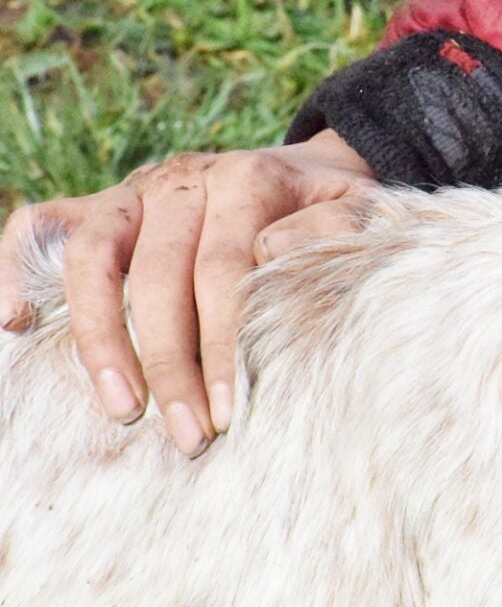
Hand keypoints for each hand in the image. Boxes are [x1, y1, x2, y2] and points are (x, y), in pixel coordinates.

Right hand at [0, 130, 377, 456]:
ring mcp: (134, 191)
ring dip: (101, 339)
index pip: (224, 269)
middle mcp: (183, 179)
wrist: (309, 171)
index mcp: (247, 179)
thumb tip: (273, 254)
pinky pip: (40, 226)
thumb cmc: (332, 212)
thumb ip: (335, 234)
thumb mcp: (362, 214)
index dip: (225, 342)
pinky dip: (15, 270)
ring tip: (121, 408)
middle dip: (172, 364)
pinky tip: (14, 325)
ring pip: (94, 259)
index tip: (229, 410)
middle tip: (188, 435)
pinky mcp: (98, 203)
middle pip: (160, 277)